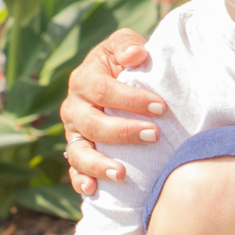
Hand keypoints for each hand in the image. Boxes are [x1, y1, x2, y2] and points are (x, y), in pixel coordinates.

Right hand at [62, 30, 167, 194]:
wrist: (113, 79)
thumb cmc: (123, 62)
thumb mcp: (124, 44)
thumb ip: (128, 44)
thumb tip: (137, 55)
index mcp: (84, 79)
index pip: (103, 90)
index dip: (131, 100)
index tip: (161, 107)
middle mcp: (73, 107)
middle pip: (92, 124)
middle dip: (123, 132)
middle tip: (155, 136)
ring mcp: (73, 133)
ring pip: (79, 152)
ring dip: (98, 165)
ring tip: (122, 174)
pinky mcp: (76, 151)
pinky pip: (74, 170)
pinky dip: (81, 181)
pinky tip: (93, 190)